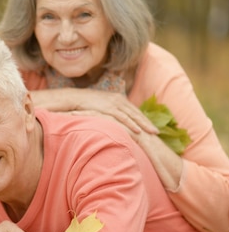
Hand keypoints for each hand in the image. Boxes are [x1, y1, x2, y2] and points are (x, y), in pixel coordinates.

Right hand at [31, 88, 157, 134]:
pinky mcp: (109, 107)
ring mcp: (114, 103)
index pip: (134, 111)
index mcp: (118, 99)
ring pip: (132, 115)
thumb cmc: (85, 105)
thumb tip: (112, 123)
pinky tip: (138, 131)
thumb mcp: (99, 108)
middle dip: (147, 122)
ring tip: (152, 133)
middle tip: (157, 132)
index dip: (143, 119)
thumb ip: (108, 113)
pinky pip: (123, 117)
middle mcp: (119, 100)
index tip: (152, 128)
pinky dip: (132, 124)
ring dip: (143, 124)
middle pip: (136, 112)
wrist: (74, 98)